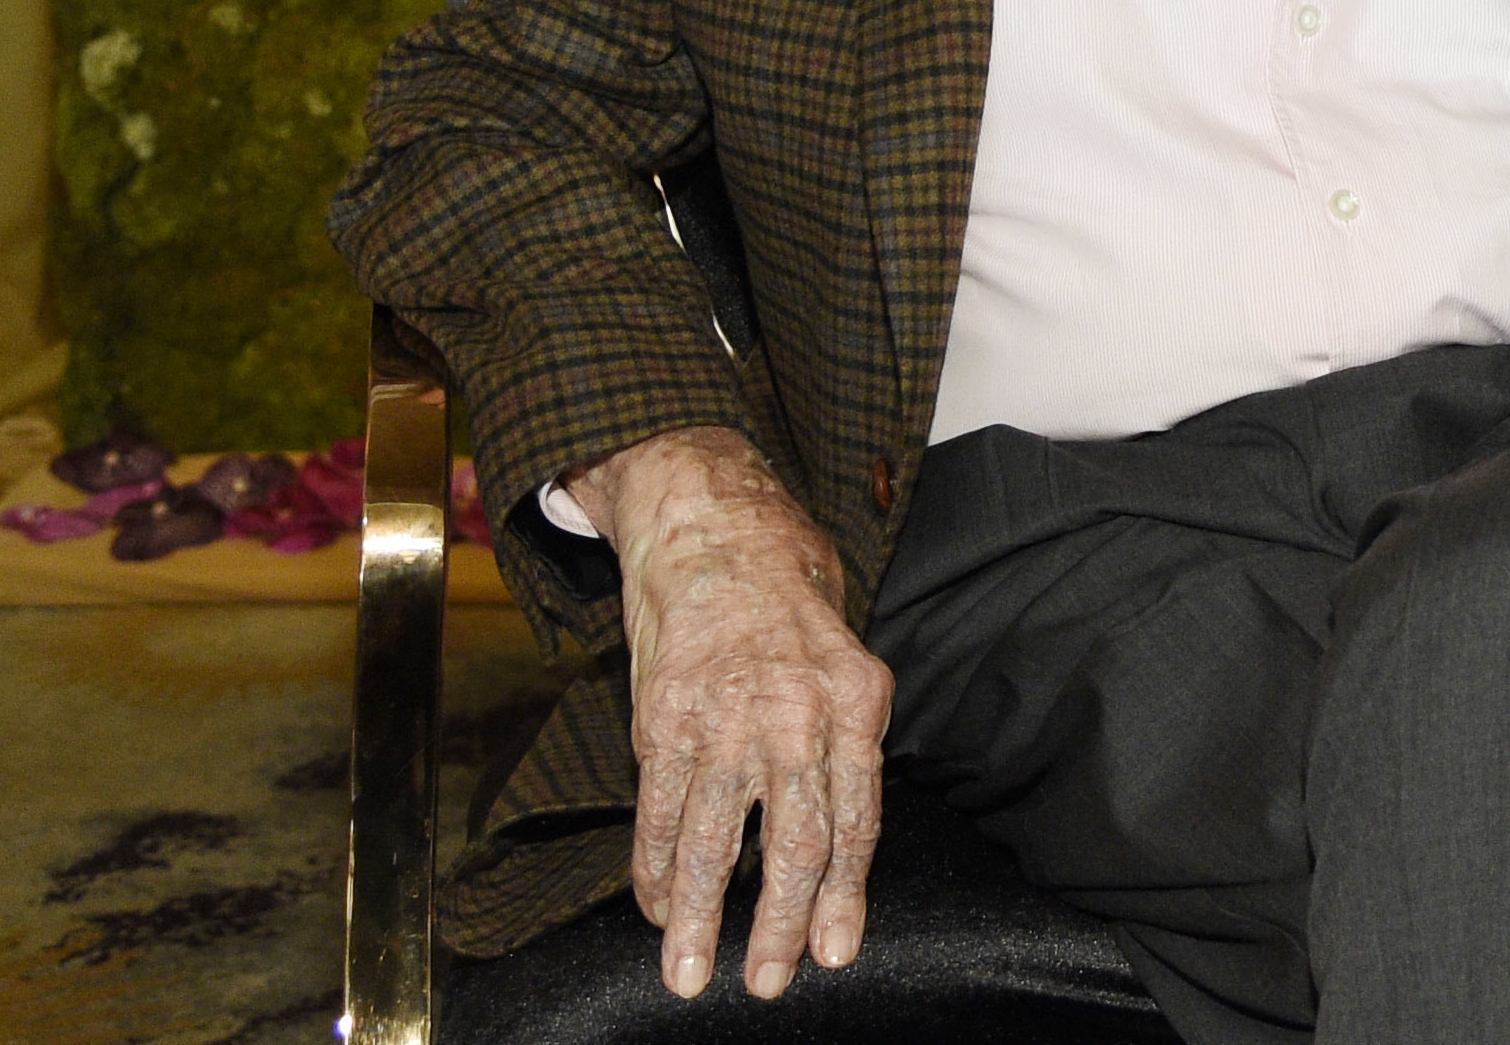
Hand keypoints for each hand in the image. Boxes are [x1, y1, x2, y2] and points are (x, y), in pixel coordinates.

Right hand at [572, 426, 893, 1000]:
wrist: (715, 526)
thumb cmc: (788, 595)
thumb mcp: (846, 654)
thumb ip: (844, 738)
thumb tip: (838, 838)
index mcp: (857, 700)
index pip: (857, 820)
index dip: (844, 895)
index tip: (834, 952)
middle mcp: (796, 714)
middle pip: (793, 843)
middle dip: (781, 924)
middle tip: (770, 982)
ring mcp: (725, 718)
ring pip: (713, 842)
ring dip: (699, 918)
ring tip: (690, 973)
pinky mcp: (664, 719)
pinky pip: (659, 813)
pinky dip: (652, 869)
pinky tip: (654, 905)